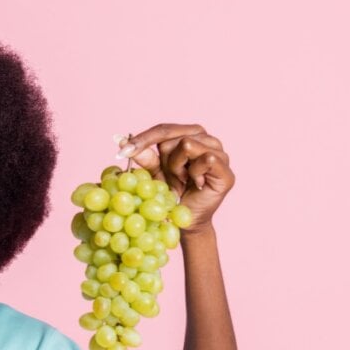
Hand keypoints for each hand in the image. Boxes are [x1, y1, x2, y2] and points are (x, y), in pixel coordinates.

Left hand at [116, 124, 234, 232]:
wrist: (186, 220)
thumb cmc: (172, 193)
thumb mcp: (154, 173)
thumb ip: (144, 157)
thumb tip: (123, 140)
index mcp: (191, 135)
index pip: (164, 129)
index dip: (143, 138)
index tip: (122, 150)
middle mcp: (208, 139)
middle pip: (173, 136)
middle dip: (164, 159)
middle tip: (171, 176)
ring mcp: (220, 153)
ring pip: (188, 144)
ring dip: (177, 167)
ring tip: (184, 180)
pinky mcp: (226, 170)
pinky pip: (205, 158)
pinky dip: (194, 173)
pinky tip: (196, 184)